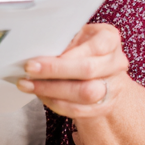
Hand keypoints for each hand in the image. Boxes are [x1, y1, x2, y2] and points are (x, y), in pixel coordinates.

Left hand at [18, 23, 144, 144]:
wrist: (100, 73)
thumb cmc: (81, 48)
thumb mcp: (74, 35)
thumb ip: (62, 40)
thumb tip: (34, 47)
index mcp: (110, 39)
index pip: (96, 46)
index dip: (71, 53)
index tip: (47, 54)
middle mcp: (116, 63)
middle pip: (88, 70)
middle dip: (54, 71)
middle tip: (29, 69)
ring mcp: (112, 87)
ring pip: (84, 93)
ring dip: (51, 89)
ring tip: (28, 84)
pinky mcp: (103, 107)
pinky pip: (78, 109)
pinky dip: (55, 102)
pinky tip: (40, 94)